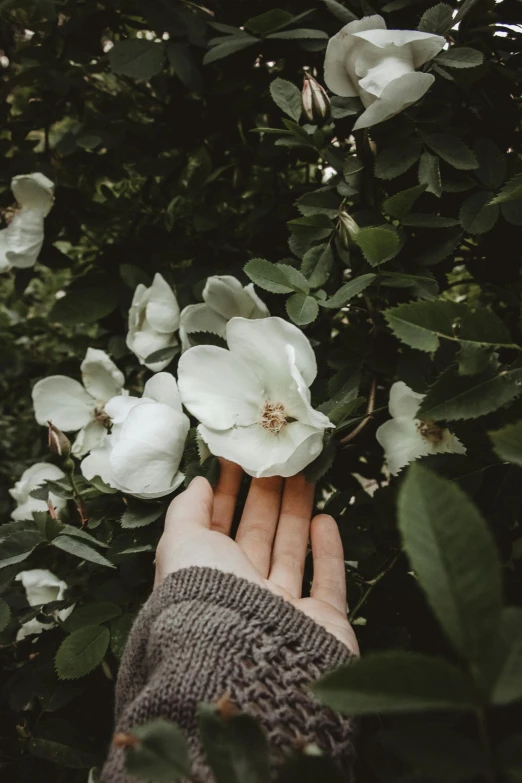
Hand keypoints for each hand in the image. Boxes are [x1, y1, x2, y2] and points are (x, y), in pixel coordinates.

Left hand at [155, 460, 358, 654]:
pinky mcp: (321, 625)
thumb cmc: (205, 597)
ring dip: (296, 513)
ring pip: (291, 553)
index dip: (227, 494)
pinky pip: (327, 583)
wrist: (246, 663)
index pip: (218, 528)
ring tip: (304, 475)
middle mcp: (242, 595)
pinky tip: (326, 520)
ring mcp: (282, 611)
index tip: (238, 460)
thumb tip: (198, 484)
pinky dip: (327, 552)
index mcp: (206, 579)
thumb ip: (186, 512)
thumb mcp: (180, 545)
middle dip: (265, 496)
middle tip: (277, 459)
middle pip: (258, 536)